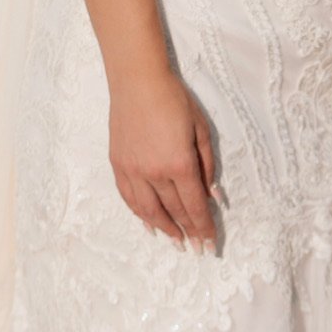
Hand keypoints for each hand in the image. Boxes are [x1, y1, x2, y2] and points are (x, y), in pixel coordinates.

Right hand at [109, 67, 217, 246]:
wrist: (138, 82)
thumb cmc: (175, 100)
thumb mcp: (201, 129)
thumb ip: (208, 165)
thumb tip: (213, 195)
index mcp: (179, 164)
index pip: (194, 206)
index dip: (203, 227)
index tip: (210, 243)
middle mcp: (154, 173)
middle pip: (174, 211)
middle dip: (189, 232)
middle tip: (198, 249)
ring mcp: (133, 170)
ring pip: (149, 210)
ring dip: (165, 229)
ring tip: (176, 242)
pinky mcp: (118, 165)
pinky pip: (129, 198)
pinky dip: (139, 214)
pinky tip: (149, 224)